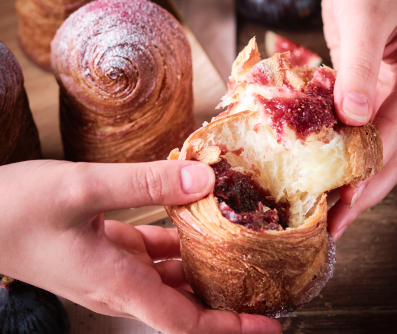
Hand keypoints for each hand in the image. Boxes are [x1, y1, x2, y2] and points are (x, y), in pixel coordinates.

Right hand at [0, 160, 280, 333]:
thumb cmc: (17, 209)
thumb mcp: (83, 189)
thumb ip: (145, 183)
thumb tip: (203, 179)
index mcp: (117, 283)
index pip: (185, 322)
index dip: (230, 327)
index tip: (270, 324)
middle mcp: (120, 284)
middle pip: (185, 303)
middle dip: (226, 297)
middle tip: (265, 278)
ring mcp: (113, 268)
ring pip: (171, 274)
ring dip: (204, 265)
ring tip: (239, 246)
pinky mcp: (106, 249)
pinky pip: (152, 251)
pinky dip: (176, 241)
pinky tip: (194, 219)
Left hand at [190, 0, 396, 238]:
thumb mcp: (364, 16)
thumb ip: (362, 68)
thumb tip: (358, 119)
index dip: (369, 175)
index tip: (342, 206)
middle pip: (391, 153)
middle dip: (363, 190)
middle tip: (333, 226)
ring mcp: (394, 93)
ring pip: (376, 148)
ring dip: (353, 179)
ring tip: (328, 211)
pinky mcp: (370, 90)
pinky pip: (360, 130)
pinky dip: (343, 153)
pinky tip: (323, 170)